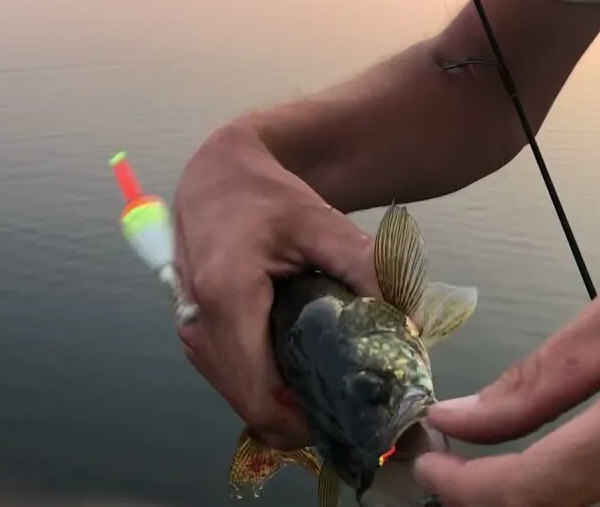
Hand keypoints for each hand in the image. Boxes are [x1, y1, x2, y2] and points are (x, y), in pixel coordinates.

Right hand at [172, 123, 379, 450]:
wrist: (219, 176)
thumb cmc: (268, 196)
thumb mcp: (322, 222)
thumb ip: (365, 266)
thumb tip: (408, 320)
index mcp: (227, 298)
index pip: (261, 397)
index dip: (305, 423)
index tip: (352, 417)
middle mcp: (199, 325)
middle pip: (251, 406)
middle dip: (301, 417)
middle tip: (353, 407)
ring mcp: (192, 334)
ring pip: (241, 399)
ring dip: (284, 405)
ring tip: (334, 389)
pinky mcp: (196, 336)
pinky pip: (234, 381)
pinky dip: (268, 388)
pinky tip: (304, 373)